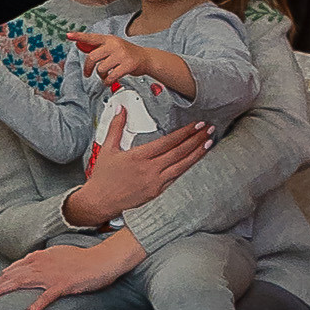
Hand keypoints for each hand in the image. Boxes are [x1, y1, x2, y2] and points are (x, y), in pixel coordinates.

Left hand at [0, 233, 136, 309]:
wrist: (102, 260)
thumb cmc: (83, 259)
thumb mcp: (58, 254)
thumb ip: (43, 259)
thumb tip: (31, 264)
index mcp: (39, 257)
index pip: (12, 268)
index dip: (0, 279)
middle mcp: (40, 264)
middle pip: (10, 276)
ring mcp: (50, 275)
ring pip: (20, 283)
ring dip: (2, 294)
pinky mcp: (62, 286)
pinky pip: (44, 298)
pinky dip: (34, 307)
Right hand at [65, 120, 207, 224]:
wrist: (100, 201)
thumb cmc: (103, 176)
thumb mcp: (107, 148)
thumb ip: (116, 127)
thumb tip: (121, 109)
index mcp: (138, 156)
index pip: (168, 142)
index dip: (184, 132)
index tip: (196, 124)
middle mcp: (149, 169)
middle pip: (179, 152)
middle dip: (196, 139)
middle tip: (209, 129)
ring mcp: (155, 182)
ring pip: (182, 166)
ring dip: (197, 153)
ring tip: (209, 142)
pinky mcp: (157, 191)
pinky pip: (176, 177)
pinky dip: (187, 167)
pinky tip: (194, 159)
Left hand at [74, 30, 145, 86]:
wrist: (146, 58)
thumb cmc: (127, 53)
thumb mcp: (113, 46)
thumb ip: (99, 47)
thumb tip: (81, 45)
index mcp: (109, 39)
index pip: (91, 37)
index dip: (79, 36)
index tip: (68, 35)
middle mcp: (114, 45)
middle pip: (92, 57)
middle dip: (88, 68)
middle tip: (87, 73)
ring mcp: (121, 54)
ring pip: (101, 68)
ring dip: (101, 75)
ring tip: (105, 75)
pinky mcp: (127, 65)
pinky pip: (110, 77)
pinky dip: (107, 82)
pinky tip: (109, 81)